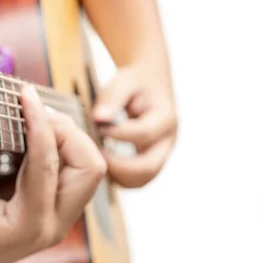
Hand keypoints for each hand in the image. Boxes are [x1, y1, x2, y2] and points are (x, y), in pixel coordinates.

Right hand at [0, 85, 105, 262]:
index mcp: (30, 225)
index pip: (48, 163)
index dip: (39, 122)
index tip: (26, 94)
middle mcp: (52, 226)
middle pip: (90, 168)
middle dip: (67, 133)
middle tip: (33, 112)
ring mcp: (55, 222)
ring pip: (85, 171)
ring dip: (64, 140)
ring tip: (30, 120)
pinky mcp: (48, 214)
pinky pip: (68, 175)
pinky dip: (55, 150)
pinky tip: (26, 137)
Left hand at [93, 61, 176, 187]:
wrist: (150, 85)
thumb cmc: (135, 83)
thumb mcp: (124, 82)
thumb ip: (112, 99)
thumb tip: (99, 118)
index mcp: (165, 118)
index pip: (143, 134)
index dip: (116, 133)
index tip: (97, 126)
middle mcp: (167, 141)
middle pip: (148, 168)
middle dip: (118, 166)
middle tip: (95, 154)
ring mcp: (161, 155)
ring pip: (142, 180)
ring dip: (117, 175)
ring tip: (97, 159)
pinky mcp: (151, 162)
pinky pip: (136, 180)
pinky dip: (118, 177)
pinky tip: (102, 162)